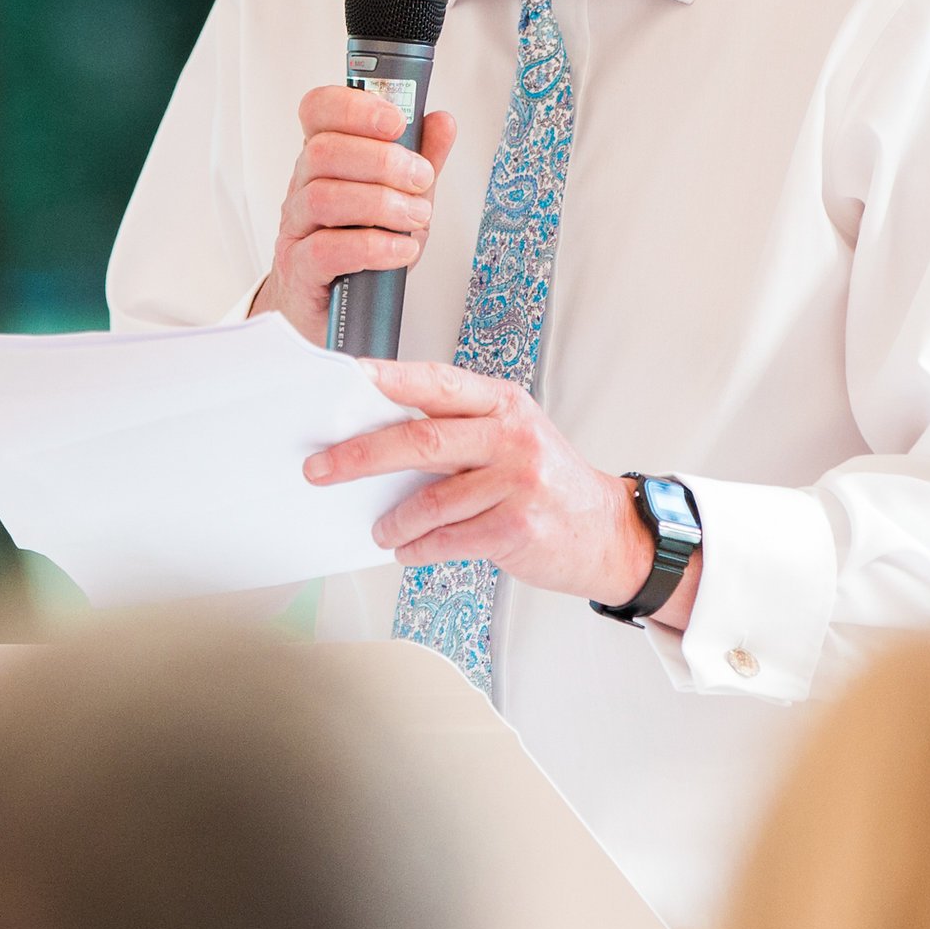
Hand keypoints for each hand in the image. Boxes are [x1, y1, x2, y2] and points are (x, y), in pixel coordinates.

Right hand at [256, 85, 459, 344]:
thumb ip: (420, 159)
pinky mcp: (301, 270)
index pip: (318, 111)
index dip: (354, 107)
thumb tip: (441, 121)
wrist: (331, 310)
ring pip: (323, 197)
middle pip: (324, 151)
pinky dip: (373, 246)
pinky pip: (327, 250)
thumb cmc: (361, 247)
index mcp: (325, 159)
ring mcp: (297, 229)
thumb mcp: (400, 197)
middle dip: (383, 161)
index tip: (396, 121)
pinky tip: (401, 249)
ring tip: (417, 218)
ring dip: (382, 204)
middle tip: (421, 180)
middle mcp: (303, 187)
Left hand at [305, 361, 663, 606]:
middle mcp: (512, 436)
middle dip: (360, 455)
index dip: (387, 378)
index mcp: (504, 404)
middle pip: (421, 440)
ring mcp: (517, 482)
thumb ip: (458, 432)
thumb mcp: (512, 439)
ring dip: (393, 520)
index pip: (436, 382)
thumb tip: (379, 440)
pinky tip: (410, 550)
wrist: (608, 532)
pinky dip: (419, 547)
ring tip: (380, 529)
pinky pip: (447, 539)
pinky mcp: (517, 527)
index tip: (344, 380)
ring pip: (430, 500)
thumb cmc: (549, 484)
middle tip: (321, 467)